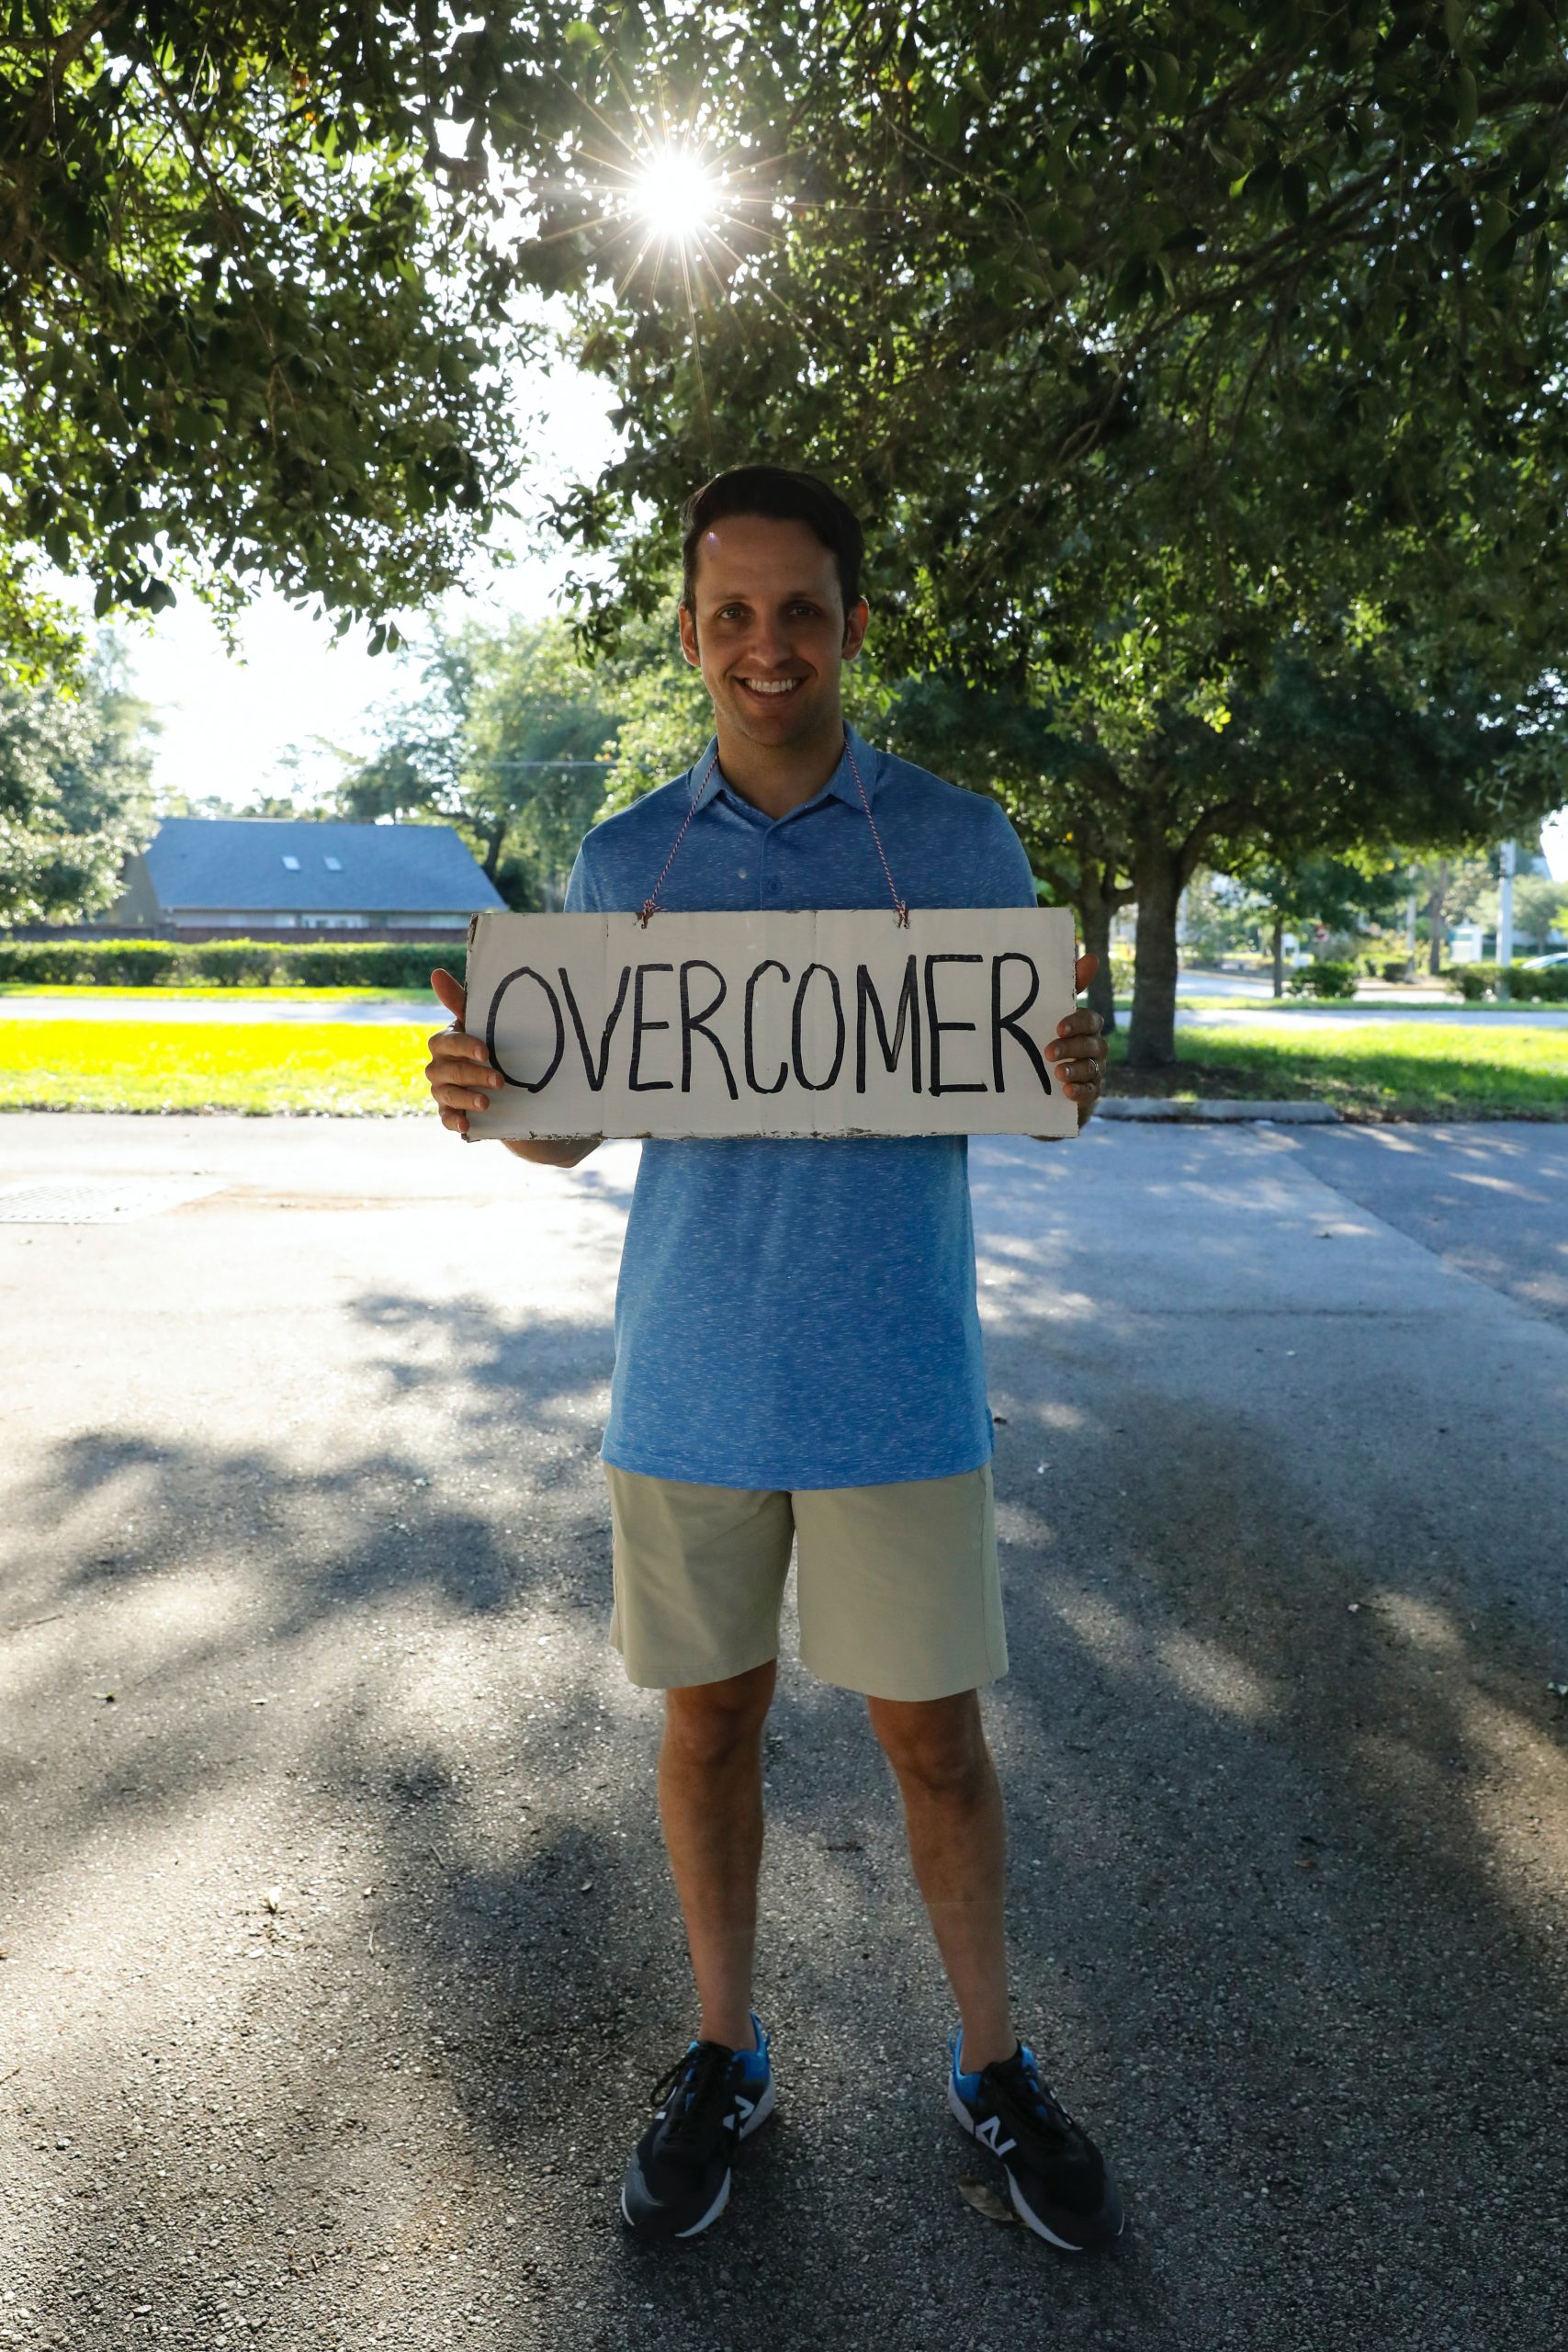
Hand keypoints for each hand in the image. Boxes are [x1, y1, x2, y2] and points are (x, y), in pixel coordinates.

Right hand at [426, 966, 599, 1165]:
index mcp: (445, 1043)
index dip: (464, 1047)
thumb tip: (435, 973)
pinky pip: (445, 1118)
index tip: (487, 1053)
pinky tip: (467, 1124)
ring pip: (446, 1095)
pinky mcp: (450, 1112)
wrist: (506, 1083)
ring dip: (466, 1098)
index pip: (446, 1042)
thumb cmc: (490, 1044)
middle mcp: (439, 1066)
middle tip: (499, 1080)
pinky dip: (454, 1121)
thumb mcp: (482, 1024)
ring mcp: (442, 1091)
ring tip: (487, 1102)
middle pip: (446, 1070)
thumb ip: (460, 1002)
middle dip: (472, 1075)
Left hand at [1041, 950, 1107, 1133]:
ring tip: (1057, 1072)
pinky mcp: (1089, 1094)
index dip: (1077, 1023)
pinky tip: (1066, 1091)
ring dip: (1075, 1069)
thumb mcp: (1051, 1014)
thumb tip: (1090, 957)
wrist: (1042, 1083)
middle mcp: (1095, 1048)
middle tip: (1049, 1052)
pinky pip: (1091, 1093)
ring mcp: (1094, 1072)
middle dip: (1072, 1047)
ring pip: (1092, 1069)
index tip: (1058, 1027)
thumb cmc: (1050, 1039)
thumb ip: (1069, 988)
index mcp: (1087, 1028)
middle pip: (1093, 1045)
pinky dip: (1080, 1091)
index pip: (1091, 1021)